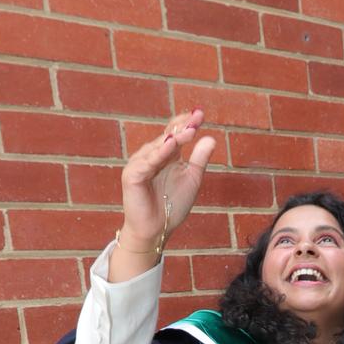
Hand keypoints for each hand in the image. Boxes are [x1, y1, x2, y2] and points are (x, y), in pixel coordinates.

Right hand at [117, 109, 215, 254]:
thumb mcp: (192, 178)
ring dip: (173, 137)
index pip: (175, 132)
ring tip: (189, 130)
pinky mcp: (132, 175)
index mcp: (166, 154)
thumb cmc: (172, 205)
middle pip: (167, 135)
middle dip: (183, 126)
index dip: (187, 122)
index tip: (200, 113)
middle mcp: (152, 155)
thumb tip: (211, 138)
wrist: (157, 229)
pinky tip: (171, 145)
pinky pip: (147, 162)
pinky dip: (159, 153)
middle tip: (196, 118)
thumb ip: (200, 158)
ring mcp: (140, 163)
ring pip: (158, 146)